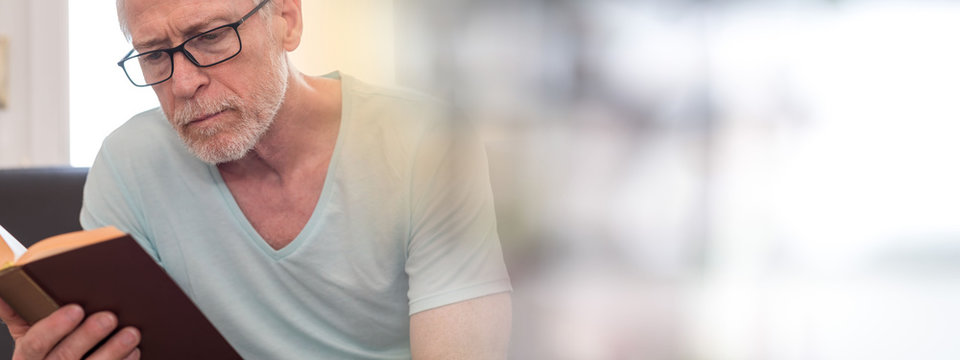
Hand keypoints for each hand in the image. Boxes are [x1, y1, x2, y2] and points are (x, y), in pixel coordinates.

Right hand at [0, 298, 140, 359]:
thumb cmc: (45, 348)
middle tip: (109, 317)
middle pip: (65, 357)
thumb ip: (18, 312)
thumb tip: (4, 284)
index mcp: (27, 357)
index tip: (76, 309)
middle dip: (88, 336)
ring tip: (131, 333)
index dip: (54, 327)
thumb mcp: (26, 332)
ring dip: (113, 352)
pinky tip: (134, 351)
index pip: (34, 344)